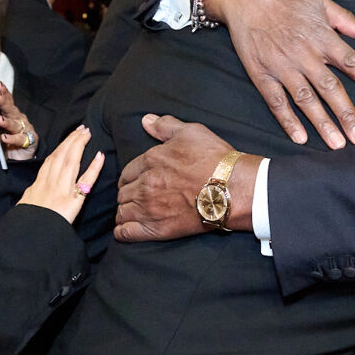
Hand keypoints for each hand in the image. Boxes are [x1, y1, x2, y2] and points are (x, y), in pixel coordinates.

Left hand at [0, 82, 39, 159]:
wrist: (1, 164)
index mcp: (7, 115)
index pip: (6, 101)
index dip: (2, 92)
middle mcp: (17, 120)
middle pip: (11, 109)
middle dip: (4, 101)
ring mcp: (24, 130)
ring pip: (16, 124)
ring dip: (7, 122)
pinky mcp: (30, 142)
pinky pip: (21, 139)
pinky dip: (12, 139)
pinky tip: (4, 137)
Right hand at [19, 125, 104, 223]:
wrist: (28, 236)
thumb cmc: (25, 225)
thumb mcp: (23, 207)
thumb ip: (29, 198)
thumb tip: (30, 194)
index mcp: (38, 185)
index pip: (51, 161)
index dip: (60, 148)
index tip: (68, 138)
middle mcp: (50, 184)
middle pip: (61, 156)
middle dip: (71, 141)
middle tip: (81, 129)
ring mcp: (61, 190)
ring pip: (71, 162)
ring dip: (79, 146)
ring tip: (87, 134)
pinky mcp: (73, 201)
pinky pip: (86, 182)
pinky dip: (94, 168)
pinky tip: (100, 156)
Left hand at [114, 115, 256, 242]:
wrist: (232, 190)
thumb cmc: (214, 159)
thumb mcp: (191, 132)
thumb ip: (165, 126)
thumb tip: (146, 120)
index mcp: (150, 161)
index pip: (126, 172)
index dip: (130, 177)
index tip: (136, 181)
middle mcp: (145, 185)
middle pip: (123, 192)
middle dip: (127, 194)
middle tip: (136, 197)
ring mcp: (149, 209)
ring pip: (122, 212)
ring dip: (125, 211)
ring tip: (133, 212)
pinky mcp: (157, 229)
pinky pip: (126, 233)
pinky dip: (123, 231)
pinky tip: (126, 229)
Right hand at [206, 0, 354, 148]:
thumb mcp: (320, 2)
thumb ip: (346, 20)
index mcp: (323, 37)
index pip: (353, 63)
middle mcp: (305, 54)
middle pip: (330, 88)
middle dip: (347, 114)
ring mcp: (282, 66)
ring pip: (305, 100)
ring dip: (322, 123)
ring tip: (337, 144)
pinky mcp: (262, 74)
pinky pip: (276, 102)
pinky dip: (288, 121)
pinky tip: (301, 138)